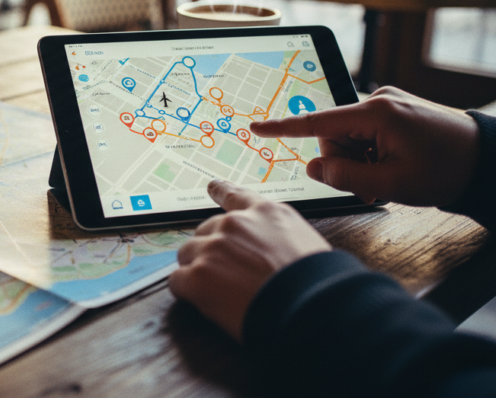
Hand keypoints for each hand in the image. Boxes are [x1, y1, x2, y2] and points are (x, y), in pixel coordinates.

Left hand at [169, 180, 330, 341]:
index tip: (212, 186)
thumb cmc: (318, 284)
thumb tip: (268, 248)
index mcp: (266, 213)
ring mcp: (213, 247)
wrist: (312, 309)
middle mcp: (235, 224)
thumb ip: (278, 236)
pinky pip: (177, 281)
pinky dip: (187, 293)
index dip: (221, 191)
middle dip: (212, 251)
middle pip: (205, 232)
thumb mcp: (306, 242)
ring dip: (197, 271)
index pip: (236, 195)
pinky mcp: (198, 275)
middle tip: (226, 275)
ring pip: (188, 255)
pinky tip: (204, 303)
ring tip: (220, 293)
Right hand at [249, 87, 479, 206]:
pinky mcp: (397, 111)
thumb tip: (316, 167)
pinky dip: (372, 155)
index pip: (317, 120)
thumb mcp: (391, 184)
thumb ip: (345, 176)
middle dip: (344, 162)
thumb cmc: (448, 171)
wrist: (490, 161)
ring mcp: (389, 104)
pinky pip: (367, 134)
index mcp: (376, 113)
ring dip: (360, 162)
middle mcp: (379, 101)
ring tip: (387, 180)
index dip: (283, 127)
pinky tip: (393, 168)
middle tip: (370, 187)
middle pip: (334, 135)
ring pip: (350, 138)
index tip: (256, 126)